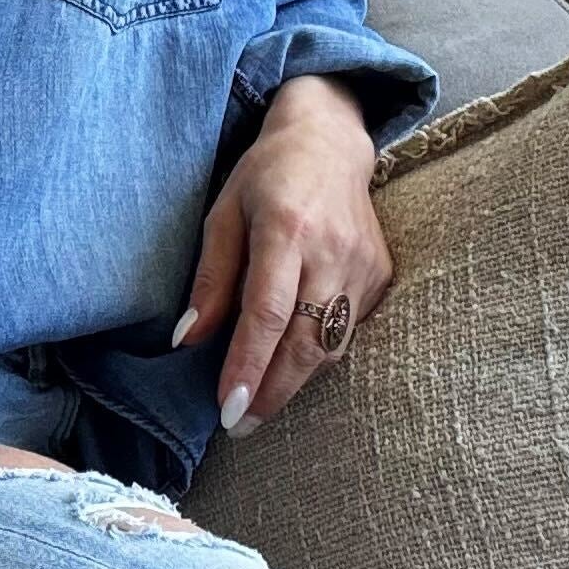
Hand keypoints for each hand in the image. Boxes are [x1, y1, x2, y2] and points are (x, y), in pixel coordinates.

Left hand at [171, 76, 392, 436]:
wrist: (330, 142)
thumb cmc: (264, 176)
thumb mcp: (222, 214)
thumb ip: (210, 278)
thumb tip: (188, 341)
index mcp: (286, 228)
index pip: (267, 313)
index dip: (248, 367)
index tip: (227, 409)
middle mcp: (331, 249)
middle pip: (305, 341)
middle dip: (271, 392)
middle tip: (239, 425)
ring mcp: (363, 264)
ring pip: (331, 345)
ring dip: (294, 381)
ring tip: (258, 402)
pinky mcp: (380, 273)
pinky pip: (347, 330)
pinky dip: (317, 352)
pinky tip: (291, 360)